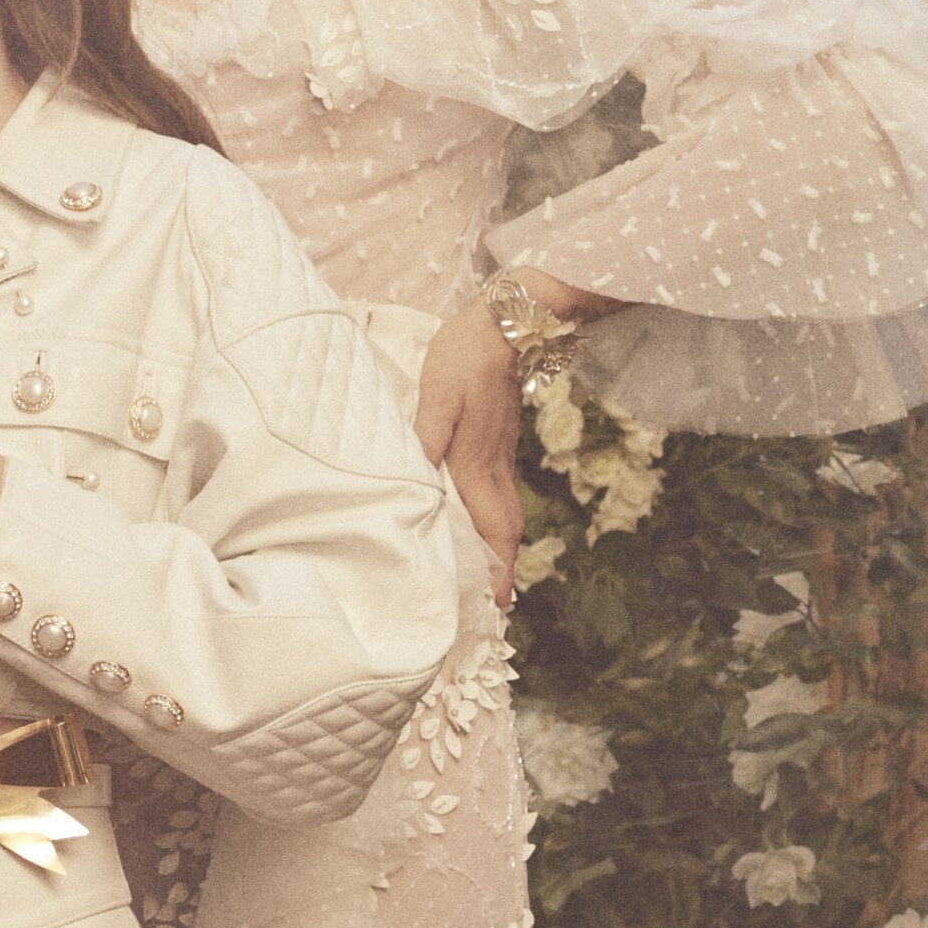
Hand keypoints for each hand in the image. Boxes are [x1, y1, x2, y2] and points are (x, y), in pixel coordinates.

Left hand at [413, 295, 525, 607]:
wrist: (509, 323)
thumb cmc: (467, 356)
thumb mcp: (438, 394)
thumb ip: (426, 435)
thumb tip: (417, 478)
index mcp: (477, 461)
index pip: (492, 527)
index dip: (497, 566)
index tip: (498, 603)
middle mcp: (494, 465)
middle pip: (504, 527)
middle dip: (501, 567)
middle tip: (493, 603)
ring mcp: (501, 454)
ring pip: (504, 511)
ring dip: (497, 545)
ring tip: (485, 574)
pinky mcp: (499, 441)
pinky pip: (499, 492)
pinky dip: (492, 517)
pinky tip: (476, 520)